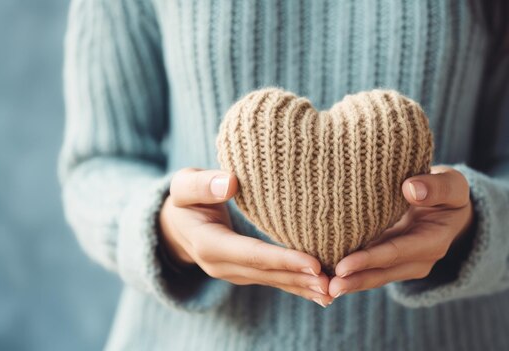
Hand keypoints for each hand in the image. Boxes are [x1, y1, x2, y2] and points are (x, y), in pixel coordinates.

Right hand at [159, 168, 333, 306]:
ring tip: (333, 291)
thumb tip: (231, 182)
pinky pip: (273, 281)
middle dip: (301, 278)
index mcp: (209, 244)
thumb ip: (203, 184)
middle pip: (267, 273)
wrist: (174, 226)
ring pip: (273, 281)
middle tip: (334, 282)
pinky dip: (296, 286)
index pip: (252, 254)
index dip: (283, 259)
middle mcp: (221, 266)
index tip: (314, 262)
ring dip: (303, 287)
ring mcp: (233, 273)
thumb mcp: (184, 186)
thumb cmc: (184, 200)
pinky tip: (320, 293)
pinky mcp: (244, 273)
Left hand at [327, 165, 473, 297]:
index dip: (369, 259)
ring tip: (323, 288)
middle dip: (354, 280)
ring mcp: (403, 263)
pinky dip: (349, 274)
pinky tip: (326, 277)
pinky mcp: (390, 261)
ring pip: (373, 275)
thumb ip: (437, 187)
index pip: (396, 252)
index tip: (344, 265)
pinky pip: (369, 269)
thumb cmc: (448, 192)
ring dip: (348, 282)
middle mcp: (418, 260)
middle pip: (381, 272)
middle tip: (327, 286)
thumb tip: (411, 189)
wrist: (449, 208)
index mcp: (432, 242)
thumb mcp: (452, 185)